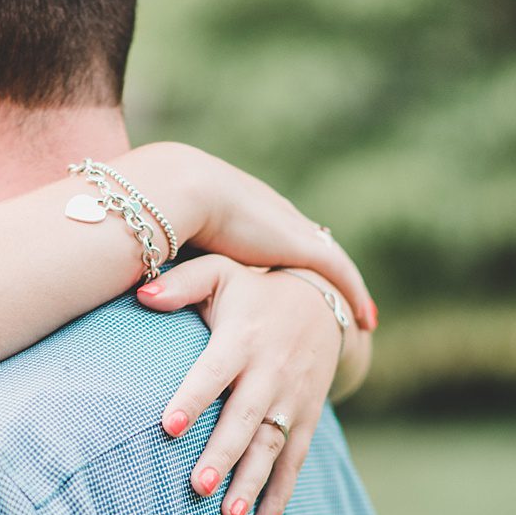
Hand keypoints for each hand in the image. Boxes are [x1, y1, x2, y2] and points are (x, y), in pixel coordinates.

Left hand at [138, 257, 347, 514]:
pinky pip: (295, 462)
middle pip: (245, 419)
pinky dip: (280, 497)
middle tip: (199, 489)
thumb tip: (140, 293)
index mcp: (242, 339)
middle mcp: (270, 372)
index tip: (167, 426)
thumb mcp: (220, 273)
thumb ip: (181, 284)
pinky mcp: (307, 418)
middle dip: (223, 455)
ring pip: (272, 447)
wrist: (323, 300)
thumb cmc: (253, 290)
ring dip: (251, 484)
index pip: (214, 373)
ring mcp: (292, 399)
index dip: (192, 399)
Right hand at [169, 143, 376, 329]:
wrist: (176, 194)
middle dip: (320, 266)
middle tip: (336, 292)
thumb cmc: (162, 216)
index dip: (288, 252)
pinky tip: (368, 320)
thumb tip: (147, 288)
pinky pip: (340, 274)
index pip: (276, 232)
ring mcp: (290, 230)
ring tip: (360, 315)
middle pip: (308, 242)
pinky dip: (354, 295)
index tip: (295, 270)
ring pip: (329, 263)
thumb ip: (171, 265)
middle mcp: (274, 217)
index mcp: (246, 210)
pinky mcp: (302, 246)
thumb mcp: (170, 242)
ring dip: (343, 288)